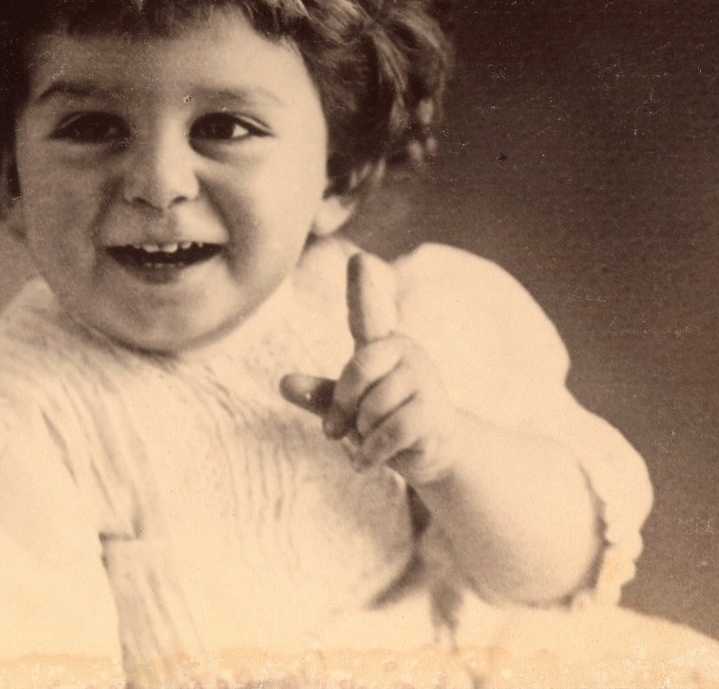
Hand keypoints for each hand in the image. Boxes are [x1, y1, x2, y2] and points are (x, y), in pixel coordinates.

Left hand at [281, 253, 459, 483]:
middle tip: (335, 431)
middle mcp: (405, 352)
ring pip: (375, 407)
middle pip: (359, 368)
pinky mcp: (435, 410)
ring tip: (371, 440)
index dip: (364, 285)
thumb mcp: (349, 407)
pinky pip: (392, 431)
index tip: (359, 257)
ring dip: (363, 434)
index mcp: (380, 345)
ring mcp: (425, 378)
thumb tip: (282, 382)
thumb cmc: (386, 420)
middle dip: (344, 405)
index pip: (368, 312)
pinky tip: (367, 462)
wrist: (432, 453)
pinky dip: (373, 452)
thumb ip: (320, 394)